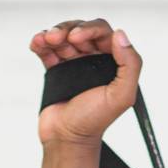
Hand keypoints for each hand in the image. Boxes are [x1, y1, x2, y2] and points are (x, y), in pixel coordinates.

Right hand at [30, 19, 140, 146]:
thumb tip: (120, 35)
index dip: (89, 29)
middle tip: (57, 37)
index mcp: (112, 62)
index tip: (76, 37)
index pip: (102, 33)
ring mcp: (74, 64)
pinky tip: (36, 43)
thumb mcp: (121, 96)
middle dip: (68, 28)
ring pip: (63, 36)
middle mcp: (94, 60)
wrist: (66, 139)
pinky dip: (40, 42)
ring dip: (53, 33)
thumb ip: (130, 65)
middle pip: (81, 30)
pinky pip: (47, 50)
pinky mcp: (56, 70)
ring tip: (45, 40)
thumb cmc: (94, 121)